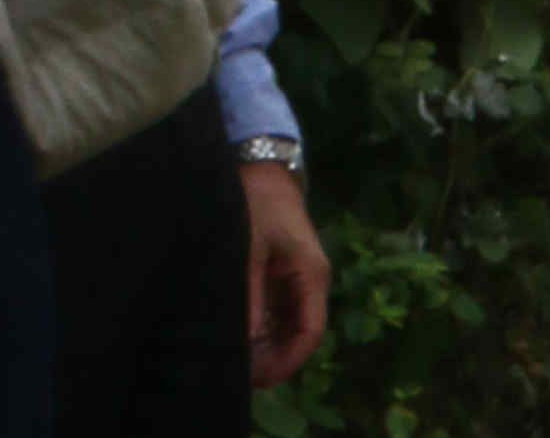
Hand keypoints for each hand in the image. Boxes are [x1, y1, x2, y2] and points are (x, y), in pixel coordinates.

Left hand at [241, 159, 329, 386]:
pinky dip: (263, 330)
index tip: (259, 378)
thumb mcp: (250, 249)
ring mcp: (298, 280)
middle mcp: (311, 282)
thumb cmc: (258, 205)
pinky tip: (240, 338)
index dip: (288, 360)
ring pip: (289, 327)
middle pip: (301, 335)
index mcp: (311, 275)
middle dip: (275, 359)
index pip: (310, 331)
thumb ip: (249, 295)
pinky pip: (279, 313)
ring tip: (237, 361)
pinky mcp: (284, 276)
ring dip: (268, 347)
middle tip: (240, 375)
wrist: (262, 170)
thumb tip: (246, 339)